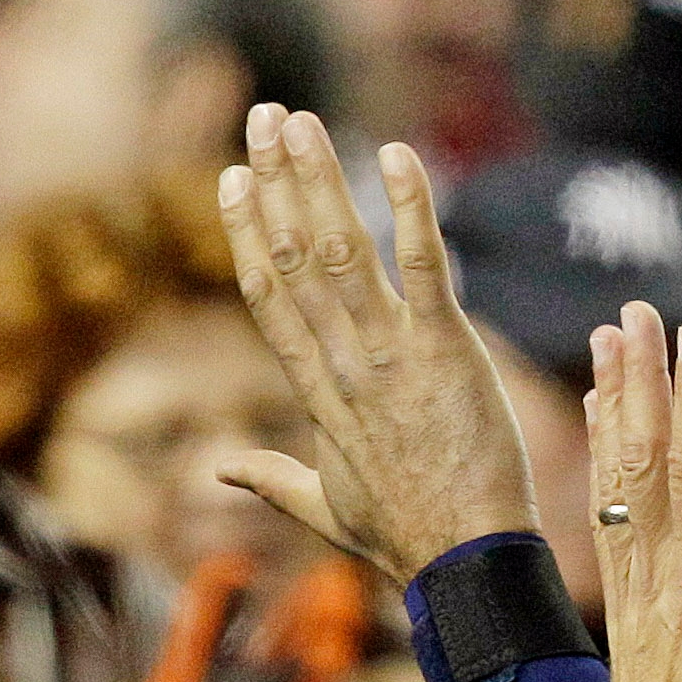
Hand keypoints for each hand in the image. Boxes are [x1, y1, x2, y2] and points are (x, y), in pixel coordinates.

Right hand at [214, 104, 541, 581]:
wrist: (462, 567)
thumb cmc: (403, 541)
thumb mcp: (324, 507)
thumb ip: (271, 479)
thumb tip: (219, 469)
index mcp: (314, 393)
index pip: (268, 296)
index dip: (248, 233)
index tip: (235, 179)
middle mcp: (343, 363)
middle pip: (295, 257)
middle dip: (279, 180)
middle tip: (267, 115)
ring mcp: (391, 356)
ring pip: (341, 251)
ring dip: (321, 178)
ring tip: (302, 120)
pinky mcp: (446, 353)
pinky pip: (424, 268)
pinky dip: (410, 209)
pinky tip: (396, 156)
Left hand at [584, 303, 681, 681]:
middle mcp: (663, 567)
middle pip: (650, 455)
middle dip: (645, 380)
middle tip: (635, 310)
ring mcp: (642, 579)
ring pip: (623, 472)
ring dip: (618, 403)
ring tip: (608, 340)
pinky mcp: (633, 595)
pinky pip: (614, 508)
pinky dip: (607, 455)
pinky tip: (604, 421)